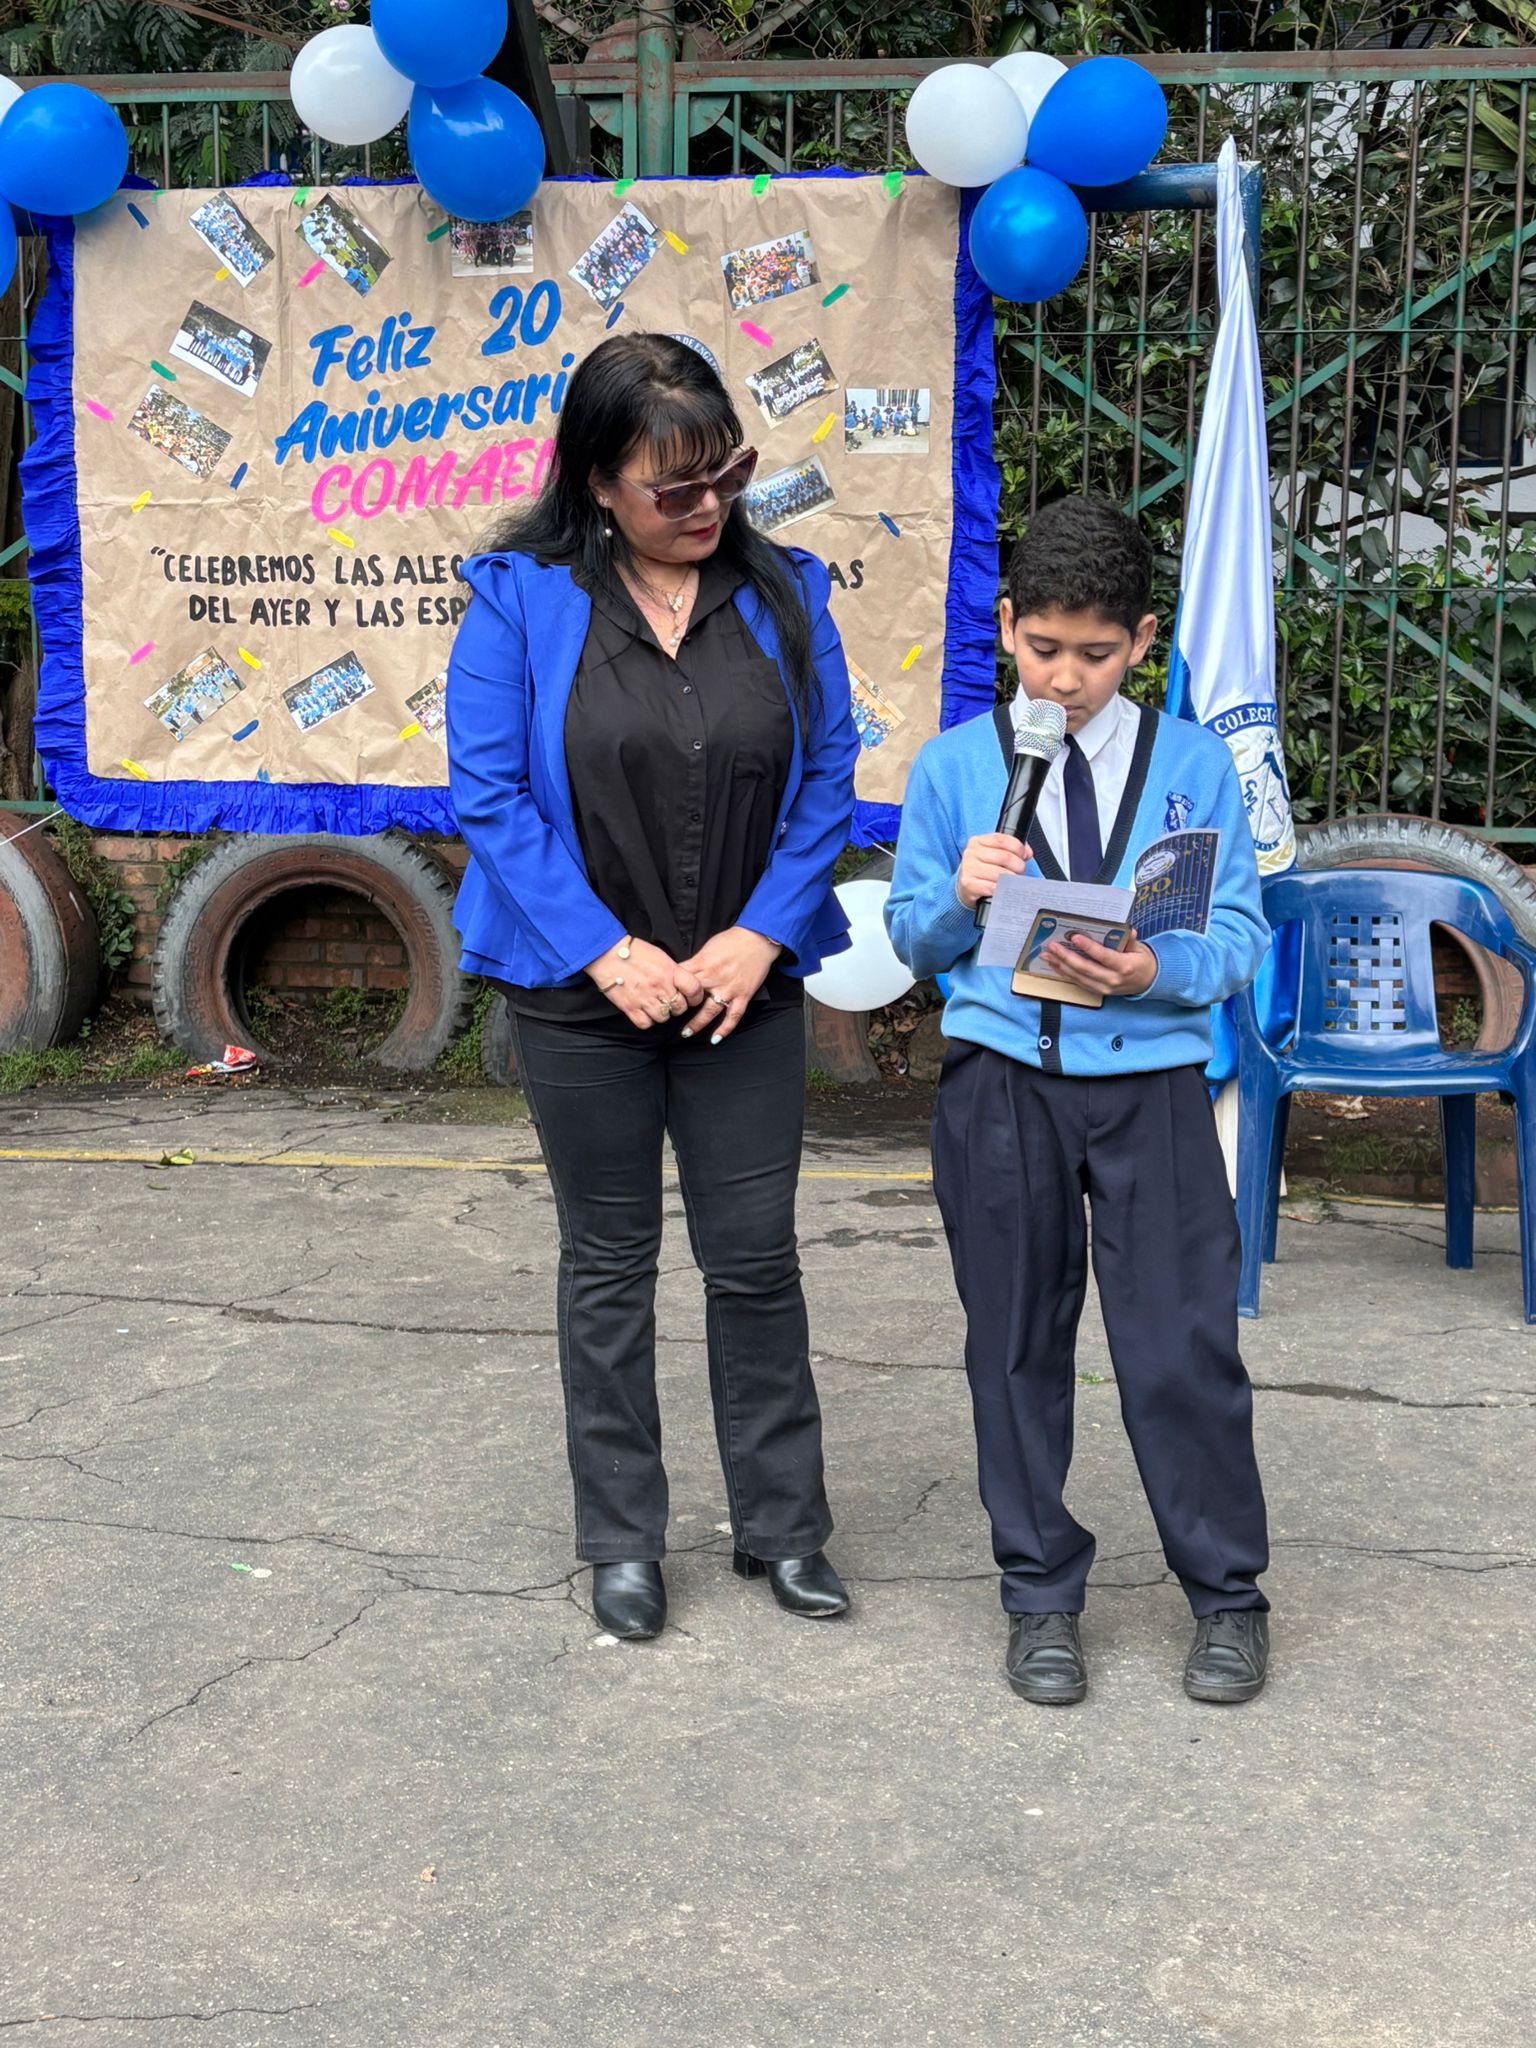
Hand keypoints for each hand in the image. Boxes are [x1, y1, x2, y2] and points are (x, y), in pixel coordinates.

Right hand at [583, 937, 698, 1030]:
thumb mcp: (660, 956)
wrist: (608, 954)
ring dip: (662, 1013)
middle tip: (669, 1000)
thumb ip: (673, 971)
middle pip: (680, 1008)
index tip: (692, 997)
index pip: (694, 989)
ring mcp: (645, 999)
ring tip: (655, 1005)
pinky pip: (646, 1023)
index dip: (696, 996)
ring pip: (664, 1018)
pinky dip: (647, 1020)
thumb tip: (681, 984)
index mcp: (670, 971)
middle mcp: (660, 987)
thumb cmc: (634, 952)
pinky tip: (644, 1011)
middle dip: (677, 1006)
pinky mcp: (630, 1008)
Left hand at [678, 927, 781, 1043]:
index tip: (663, 996)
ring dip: (697, 1024)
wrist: (757, 939)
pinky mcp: (743, 995)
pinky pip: (733, 1016)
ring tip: (686, 1033)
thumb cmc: (732, 940)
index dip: (670, 988)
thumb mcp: (708, 947)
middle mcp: (714, 978)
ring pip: (710, 1011)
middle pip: (691, 998)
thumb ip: (695, 962)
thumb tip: (682, 973)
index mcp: (703, 964)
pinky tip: (715, 1039)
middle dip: (679, 1009)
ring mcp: (729, 989)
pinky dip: (725, 1029)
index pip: (680, 979)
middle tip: (668, 1018)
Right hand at [957, 833, 1031, 909]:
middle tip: (1020, 872)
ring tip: (1013, 882)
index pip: (1002, 840)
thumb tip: (1027, 852)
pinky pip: (992, 887)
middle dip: (1018, 866)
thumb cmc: (982, 870)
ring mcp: (968, 868)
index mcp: (977, 841)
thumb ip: (1011, 849)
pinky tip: (1003, 889)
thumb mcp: (994, 854)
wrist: (965, 887)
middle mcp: (970, 853)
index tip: (1024, 856)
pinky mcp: (968, 884)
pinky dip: (1001, 889)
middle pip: (1003, 857)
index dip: (1018, 848)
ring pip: (1000, 873)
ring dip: (1012, 879)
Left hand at [1039, 929, 1157, 997]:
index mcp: (1124, 967)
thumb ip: (1130, 941)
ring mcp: (1104, 988)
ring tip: (1047, 956)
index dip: (1088, 947)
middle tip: (1052, 946)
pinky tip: (1055, 965)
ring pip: (1078, 977)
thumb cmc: (1142, 961)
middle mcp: (1112, 980)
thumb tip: (1128, 931)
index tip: (1075, 937)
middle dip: (1066, 957)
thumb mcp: (1140, 949)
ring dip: (1060, 966)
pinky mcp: (1098, 992)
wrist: (1148, 982)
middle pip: (1085, 968)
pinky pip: (1079, 983)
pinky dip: (1065, 974)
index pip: (1103, 957)